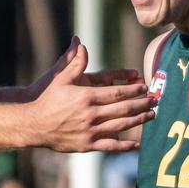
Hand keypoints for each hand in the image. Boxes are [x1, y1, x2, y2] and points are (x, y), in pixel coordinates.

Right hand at [26, 40, 155, 152]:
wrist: (33, 124)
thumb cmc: (47, 99)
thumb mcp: (60, 78)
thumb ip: (74, 61)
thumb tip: (79, 42)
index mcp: (86, 97)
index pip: (117, 93)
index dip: (134, 90)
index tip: (145, 87)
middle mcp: (90, 115)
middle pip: (124, 109)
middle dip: (142, 104)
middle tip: (155, 101)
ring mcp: (90, 131)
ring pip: (121, 126)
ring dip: (139, 121)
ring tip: (152, 116)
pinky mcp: (87, 145)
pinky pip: (111, 146)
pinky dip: (125, 146)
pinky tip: (137, 144)